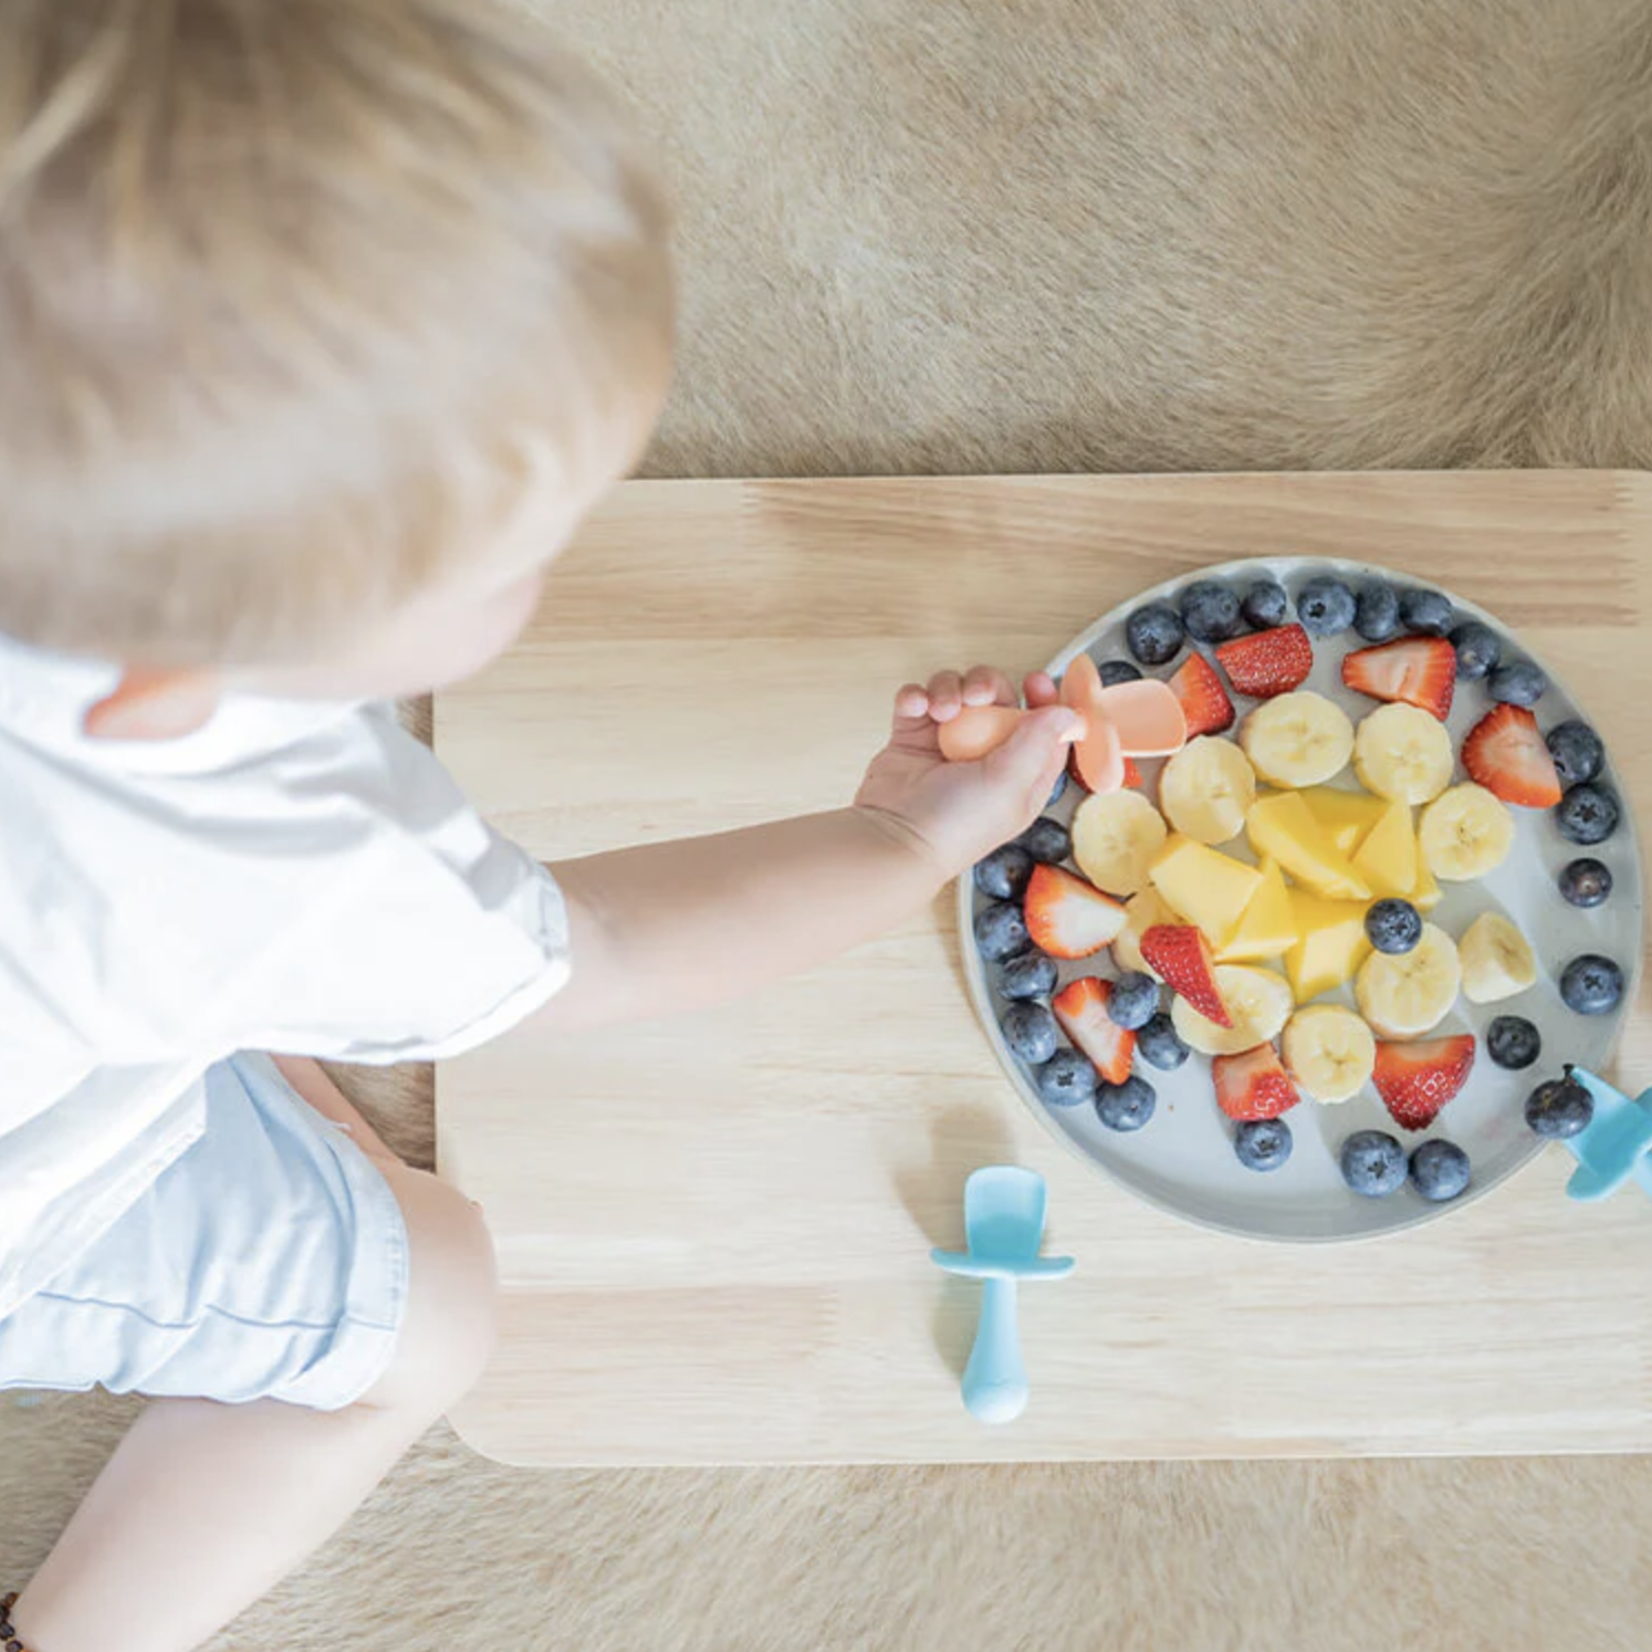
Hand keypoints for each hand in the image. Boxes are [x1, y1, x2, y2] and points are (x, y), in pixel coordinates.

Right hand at [853, 665, 1081, 876]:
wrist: (895, 838)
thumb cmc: (954, 827)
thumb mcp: (1010, 785)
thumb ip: (1039, 743)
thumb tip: (1068, 713)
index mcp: (1020, 774)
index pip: (1043, 728)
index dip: (1044, 701)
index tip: (1036, 682)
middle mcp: (986, 757)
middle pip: (998, 698)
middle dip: (987, 685)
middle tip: (976, 695)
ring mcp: (947, 745)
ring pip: (957, 692)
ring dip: (948, 689)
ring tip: (939, 711)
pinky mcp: (912, 739)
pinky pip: (918, 700)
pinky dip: (916, 697)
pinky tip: (916, 708)